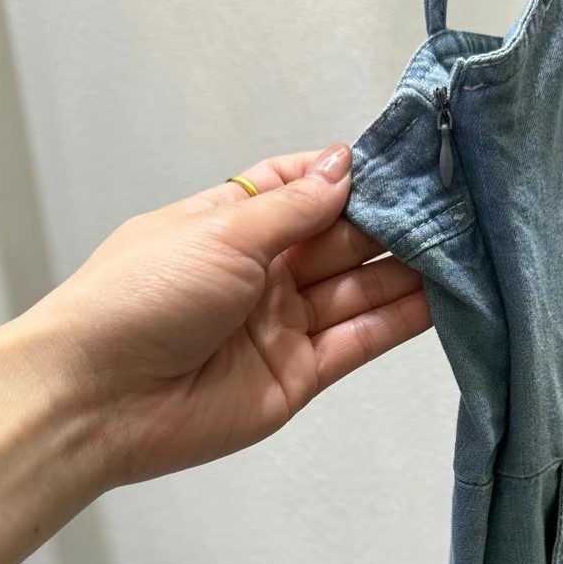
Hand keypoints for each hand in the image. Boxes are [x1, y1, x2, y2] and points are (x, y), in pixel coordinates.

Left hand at [26, 144, 430, 485]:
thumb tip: (344, 165)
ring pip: (355, 290)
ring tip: (462, 246)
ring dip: (405, 269)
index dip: (346, 177)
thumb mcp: (218, 234)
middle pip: (337, 240)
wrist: (101, 400)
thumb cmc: (142, 297)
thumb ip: (292, 208)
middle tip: (451, 204)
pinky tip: (440, 296)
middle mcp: (260, 274)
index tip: (401, 163)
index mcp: (229, 227)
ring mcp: (281, 326)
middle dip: (389, 222)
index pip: (299, 190)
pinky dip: (397, 320)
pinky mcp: (299, 376)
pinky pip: (356, 341)